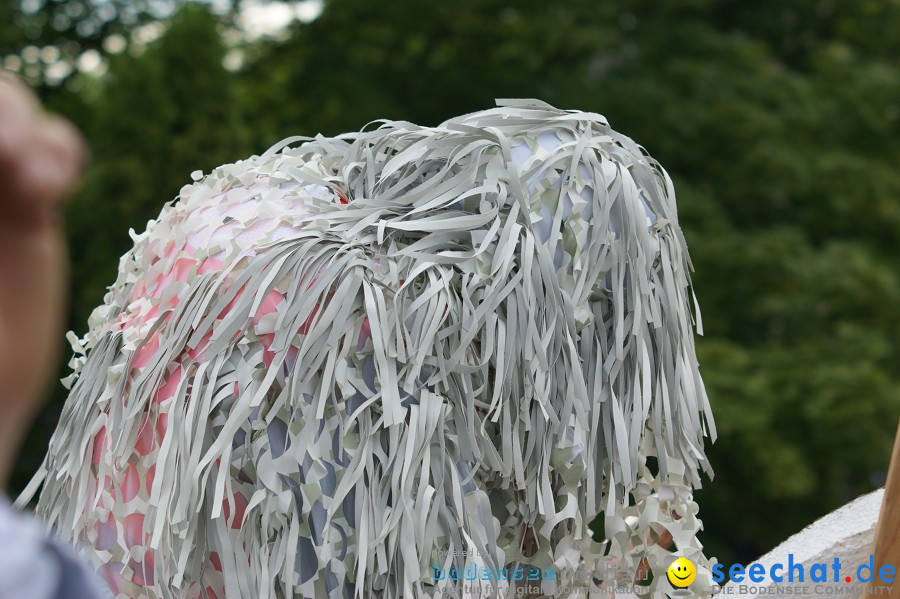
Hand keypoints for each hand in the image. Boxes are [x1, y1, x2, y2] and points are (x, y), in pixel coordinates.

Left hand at [0, 71, 84, 487]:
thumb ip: (14, 204)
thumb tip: (8, 158)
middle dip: (2, 110)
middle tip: (7, 149)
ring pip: (17, 112)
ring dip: (34, 131)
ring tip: (43, 183)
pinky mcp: (33, 203)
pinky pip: (58, 150)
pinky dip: (64, 150)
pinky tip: (58, 183)